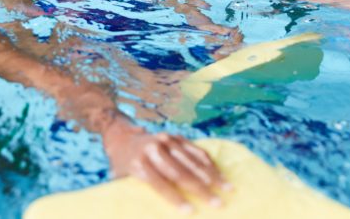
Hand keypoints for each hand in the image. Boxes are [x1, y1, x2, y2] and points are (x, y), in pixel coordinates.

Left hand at [102, 120, 227, 211]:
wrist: (122, 138)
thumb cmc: (123, 167)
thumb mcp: (123, 181)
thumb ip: (137, 193)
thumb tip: (150, 213)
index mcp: (139, 163)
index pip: (161, 184)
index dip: (176, 198)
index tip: (191, 212)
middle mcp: (154, 149)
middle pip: (181, 172)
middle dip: (202, 190)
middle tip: (218, 203)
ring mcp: (167, 140)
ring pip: (192, 160)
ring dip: (212, 176)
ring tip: (227, 188)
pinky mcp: (176, 136)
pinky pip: (196, 150)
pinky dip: (209, 163)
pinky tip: (219, 174)